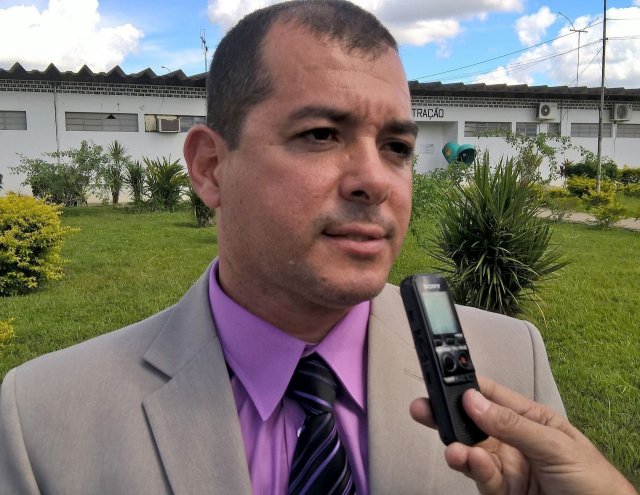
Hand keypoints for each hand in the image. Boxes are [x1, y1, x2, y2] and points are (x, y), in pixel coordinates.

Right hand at [410, 377, 637, 494]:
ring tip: (451, 448)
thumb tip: (474, 402)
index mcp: (528, 418)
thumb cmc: (594, 480)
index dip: (465, 386)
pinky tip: (470, 461)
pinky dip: (474, 469)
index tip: (441, 378)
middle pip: (471, 424)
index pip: (490, 396)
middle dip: (446, 415)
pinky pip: (481, 477)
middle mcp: (512, 440)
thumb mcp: (555, 444)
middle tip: (422, 408)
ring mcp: (506, 467)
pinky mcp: (502, 491)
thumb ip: (513, 424)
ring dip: (457, 447)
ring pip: (471, 451)